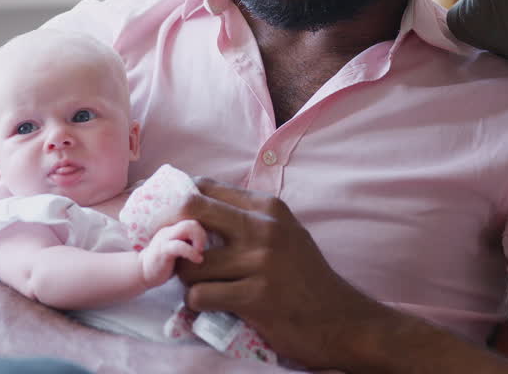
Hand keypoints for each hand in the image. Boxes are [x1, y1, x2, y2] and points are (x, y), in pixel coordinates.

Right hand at [140, 219, 206, 287]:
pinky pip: (179, 246)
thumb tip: (212, 244)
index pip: (193, 221)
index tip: (203, 247)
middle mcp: (170, 230)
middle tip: (202, 249)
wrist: (142, 273)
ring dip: (199, 240)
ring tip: (200, 253)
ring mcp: (165, 239)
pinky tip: (197, 260)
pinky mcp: (163, 251)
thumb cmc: (165, 263)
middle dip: (202, 234)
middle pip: (192, 221)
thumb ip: (190, 244)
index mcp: (174, 229)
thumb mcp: (179, 250)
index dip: (202, 232)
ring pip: (187, 228)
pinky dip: (192, 252)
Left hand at [175, 178, 388, 368]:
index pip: (205, 188)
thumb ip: (246, 217)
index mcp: (268, 207)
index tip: (168, 220)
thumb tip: (194, 202)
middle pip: (191, 210)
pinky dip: (200, 304)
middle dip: (173, 233)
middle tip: (175, 254)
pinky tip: (216, 306)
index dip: (178, 202)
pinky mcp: (254, 297)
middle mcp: (264, 228)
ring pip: (190, 265)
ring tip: (204, 287)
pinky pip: (201, 296)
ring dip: (189, 281)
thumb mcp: (284, 233)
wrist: (339, 320)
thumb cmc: (305, 277)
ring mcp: (260, 262)